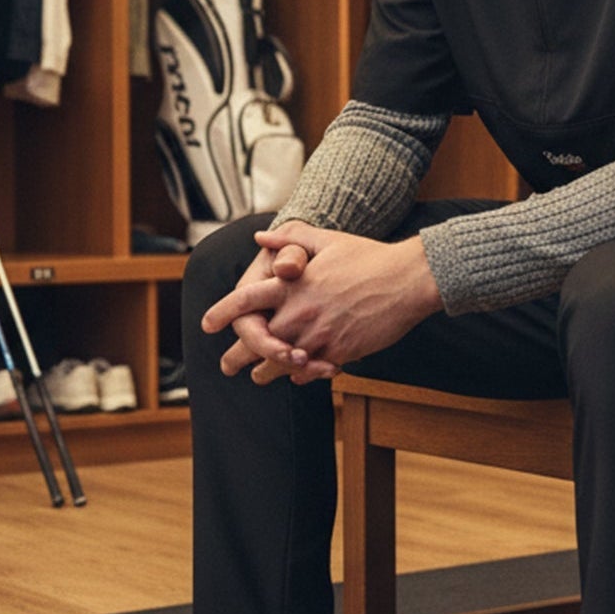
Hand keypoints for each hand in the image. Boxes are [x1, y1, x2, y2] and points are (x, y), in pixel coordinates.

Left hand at [203, 225, 441, 385]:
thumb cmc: (369, 256)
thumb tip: (261, 236)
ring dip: (267, 371)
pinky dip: (300, 374)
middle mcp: (300, 313)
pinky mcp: (340, 352)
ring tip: (257, 377)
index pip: (245, 301)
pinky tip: (295, 375)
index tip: (207, 325)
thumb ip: (291, 240)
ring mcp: (319, 335)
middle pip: (258, 341)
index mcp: (292, 285)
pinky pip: (311, 370)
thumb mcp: (327, 240)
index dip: (223, 313)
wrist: (407, 280)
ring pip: (282, 362)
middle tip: (227, 366)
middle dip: (238, 356)